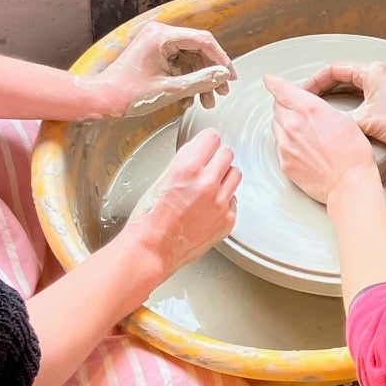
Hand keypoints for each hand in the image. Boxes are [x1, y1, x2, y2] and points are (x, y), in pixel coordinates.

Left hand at [87, 22, 234, 117]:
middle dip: (210, 73)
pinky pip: (178, 64)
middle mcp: (159, 34)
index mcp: (162, 36)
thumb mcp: (170, 90)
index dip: (221, 60)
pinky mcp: (153, 54)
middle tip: (220, 93)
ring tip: (206, 101)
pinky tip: (189, 99)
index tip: (229, 77)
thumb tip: (223, 75)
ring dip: (199, 80)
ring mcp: (155, 43)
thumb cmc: (127, 94)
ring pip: (189, 59)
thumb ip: (200, 81)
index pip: (203, 41)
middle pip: (197, 50)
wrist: (101, 99)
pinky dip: (185, 81)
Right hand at [125, 129, 240, 276]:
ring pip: (235, 175)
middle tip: (207, 168)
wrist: (153, 248)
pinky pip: (234, 201)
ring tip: (209, 187)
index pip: (212, 138)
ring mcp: (220, 203)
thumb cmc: (150, 217)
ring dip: (224, 178)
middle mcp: (207, 184)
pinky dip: (224, 201)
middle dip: (217, 158)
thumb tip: (199, 150)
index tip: (206, 146)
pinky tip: (209, 208)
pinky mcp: (227, 220)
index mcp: (188, 168)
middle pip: (227, 154)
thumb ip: (185, 161)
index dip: (207, 143)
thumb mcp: (162, 178)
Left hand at [265, 73, 378, 205]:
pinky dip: (287, 144)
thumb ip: (319, 108)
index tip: (269, 79)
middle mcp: (292, 124)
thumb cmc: (352, 154)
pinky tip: (304, 149)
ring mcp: (285, 144)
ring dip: (286, 125)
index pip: (280, 88)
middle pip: (277, 107)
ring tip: (306, 135)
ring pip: (276, 126)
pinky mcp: (284, 162)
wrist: (348, 184)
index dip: (273, 82)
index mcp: (308, 108)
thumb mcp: (342, 118)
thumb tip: (310, 107)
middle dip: (286, 106)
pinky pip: (279, 146)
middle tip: (300, 113)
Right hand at [302, 61, 385, 152]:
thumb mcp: (365, 121)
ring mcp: (384, 81)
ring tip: (319, 103)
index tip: (303, 93)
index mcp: (371, 71)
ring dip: (334, 91)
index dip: (314, 81)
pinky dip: (346, 96)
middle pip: (341, 73)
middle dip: (322, 86)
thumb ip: (341, 118)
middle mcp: (378, 72)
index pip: (333, 69)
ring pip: (351, 82)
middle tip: (307, 98)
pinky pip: (360, 89)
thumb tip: (323, 120)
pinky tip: (340, 108)